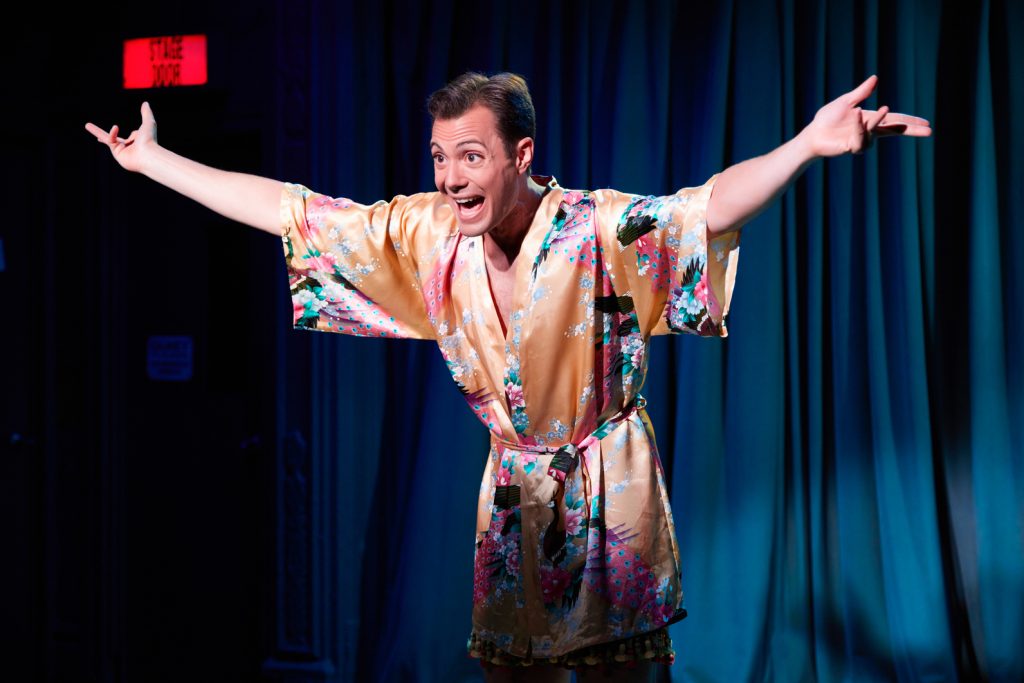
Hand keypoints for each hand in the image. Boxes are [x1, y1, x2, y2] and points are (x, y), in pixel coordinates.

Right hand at [84, 101, 158, 173]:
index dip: (126, 133)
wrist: (148, 154)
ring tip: (86, 125)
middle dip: (100, 133)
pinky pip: (111, 140)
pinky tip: (115, 128)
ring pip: (107, 138)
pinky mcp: (116, 153)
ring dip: (97, 131)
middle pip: (111, 138)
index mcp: (136, 142)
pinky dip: (112, 133)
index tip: (121, 131)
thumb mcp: (148, 122)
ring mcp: (121, 151)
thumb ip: (146, 113)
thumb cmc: (149, 140)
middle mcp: (128, 148)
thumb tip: (145, 103)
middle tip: (89, 127)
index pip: (128, 137)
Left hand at [802, 75, 931, 157]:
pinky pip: (861, 137)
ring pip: (877, 131)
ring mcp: (862, 140)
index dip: (910, 122)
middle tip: (929, 131)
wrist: (813, 133)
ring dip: (880, 120)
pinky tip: (856, 116)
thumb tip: (875, 78)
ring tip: (884, 108)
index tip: (927, 123)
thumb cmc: (827, 118)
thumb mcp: (846, 101)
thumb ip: (862, 92)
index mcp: (871, 119)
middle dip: (911, 130)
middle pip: (895, 131)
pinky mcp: (853, 147)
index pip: (895, 121)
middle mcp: (870, 131)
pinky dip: (860, 125)